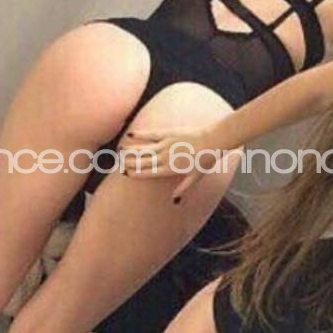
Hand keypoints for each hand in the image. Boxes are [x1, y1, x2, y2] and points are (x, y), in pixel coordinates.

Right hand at [120, 125, 241, 202]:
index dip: (137, 173)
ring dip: (131, 150)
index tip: (126, 173)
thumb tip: (174, 199)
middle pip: (143, 161)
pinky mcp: (168, 133)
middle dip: (130, 162)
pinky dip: (140, 134)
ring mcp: (166, 145)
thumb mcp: (195, 177)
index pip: (149, 173)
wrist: (213, 140)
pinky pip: (151, 134)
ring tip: (120, 151)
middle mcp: (165, 158)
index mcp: (170, 169)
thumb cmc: (205, 160)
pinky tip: (131, 135)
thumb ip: (184, 188)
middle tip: (119, 163)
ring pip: (144, 149)